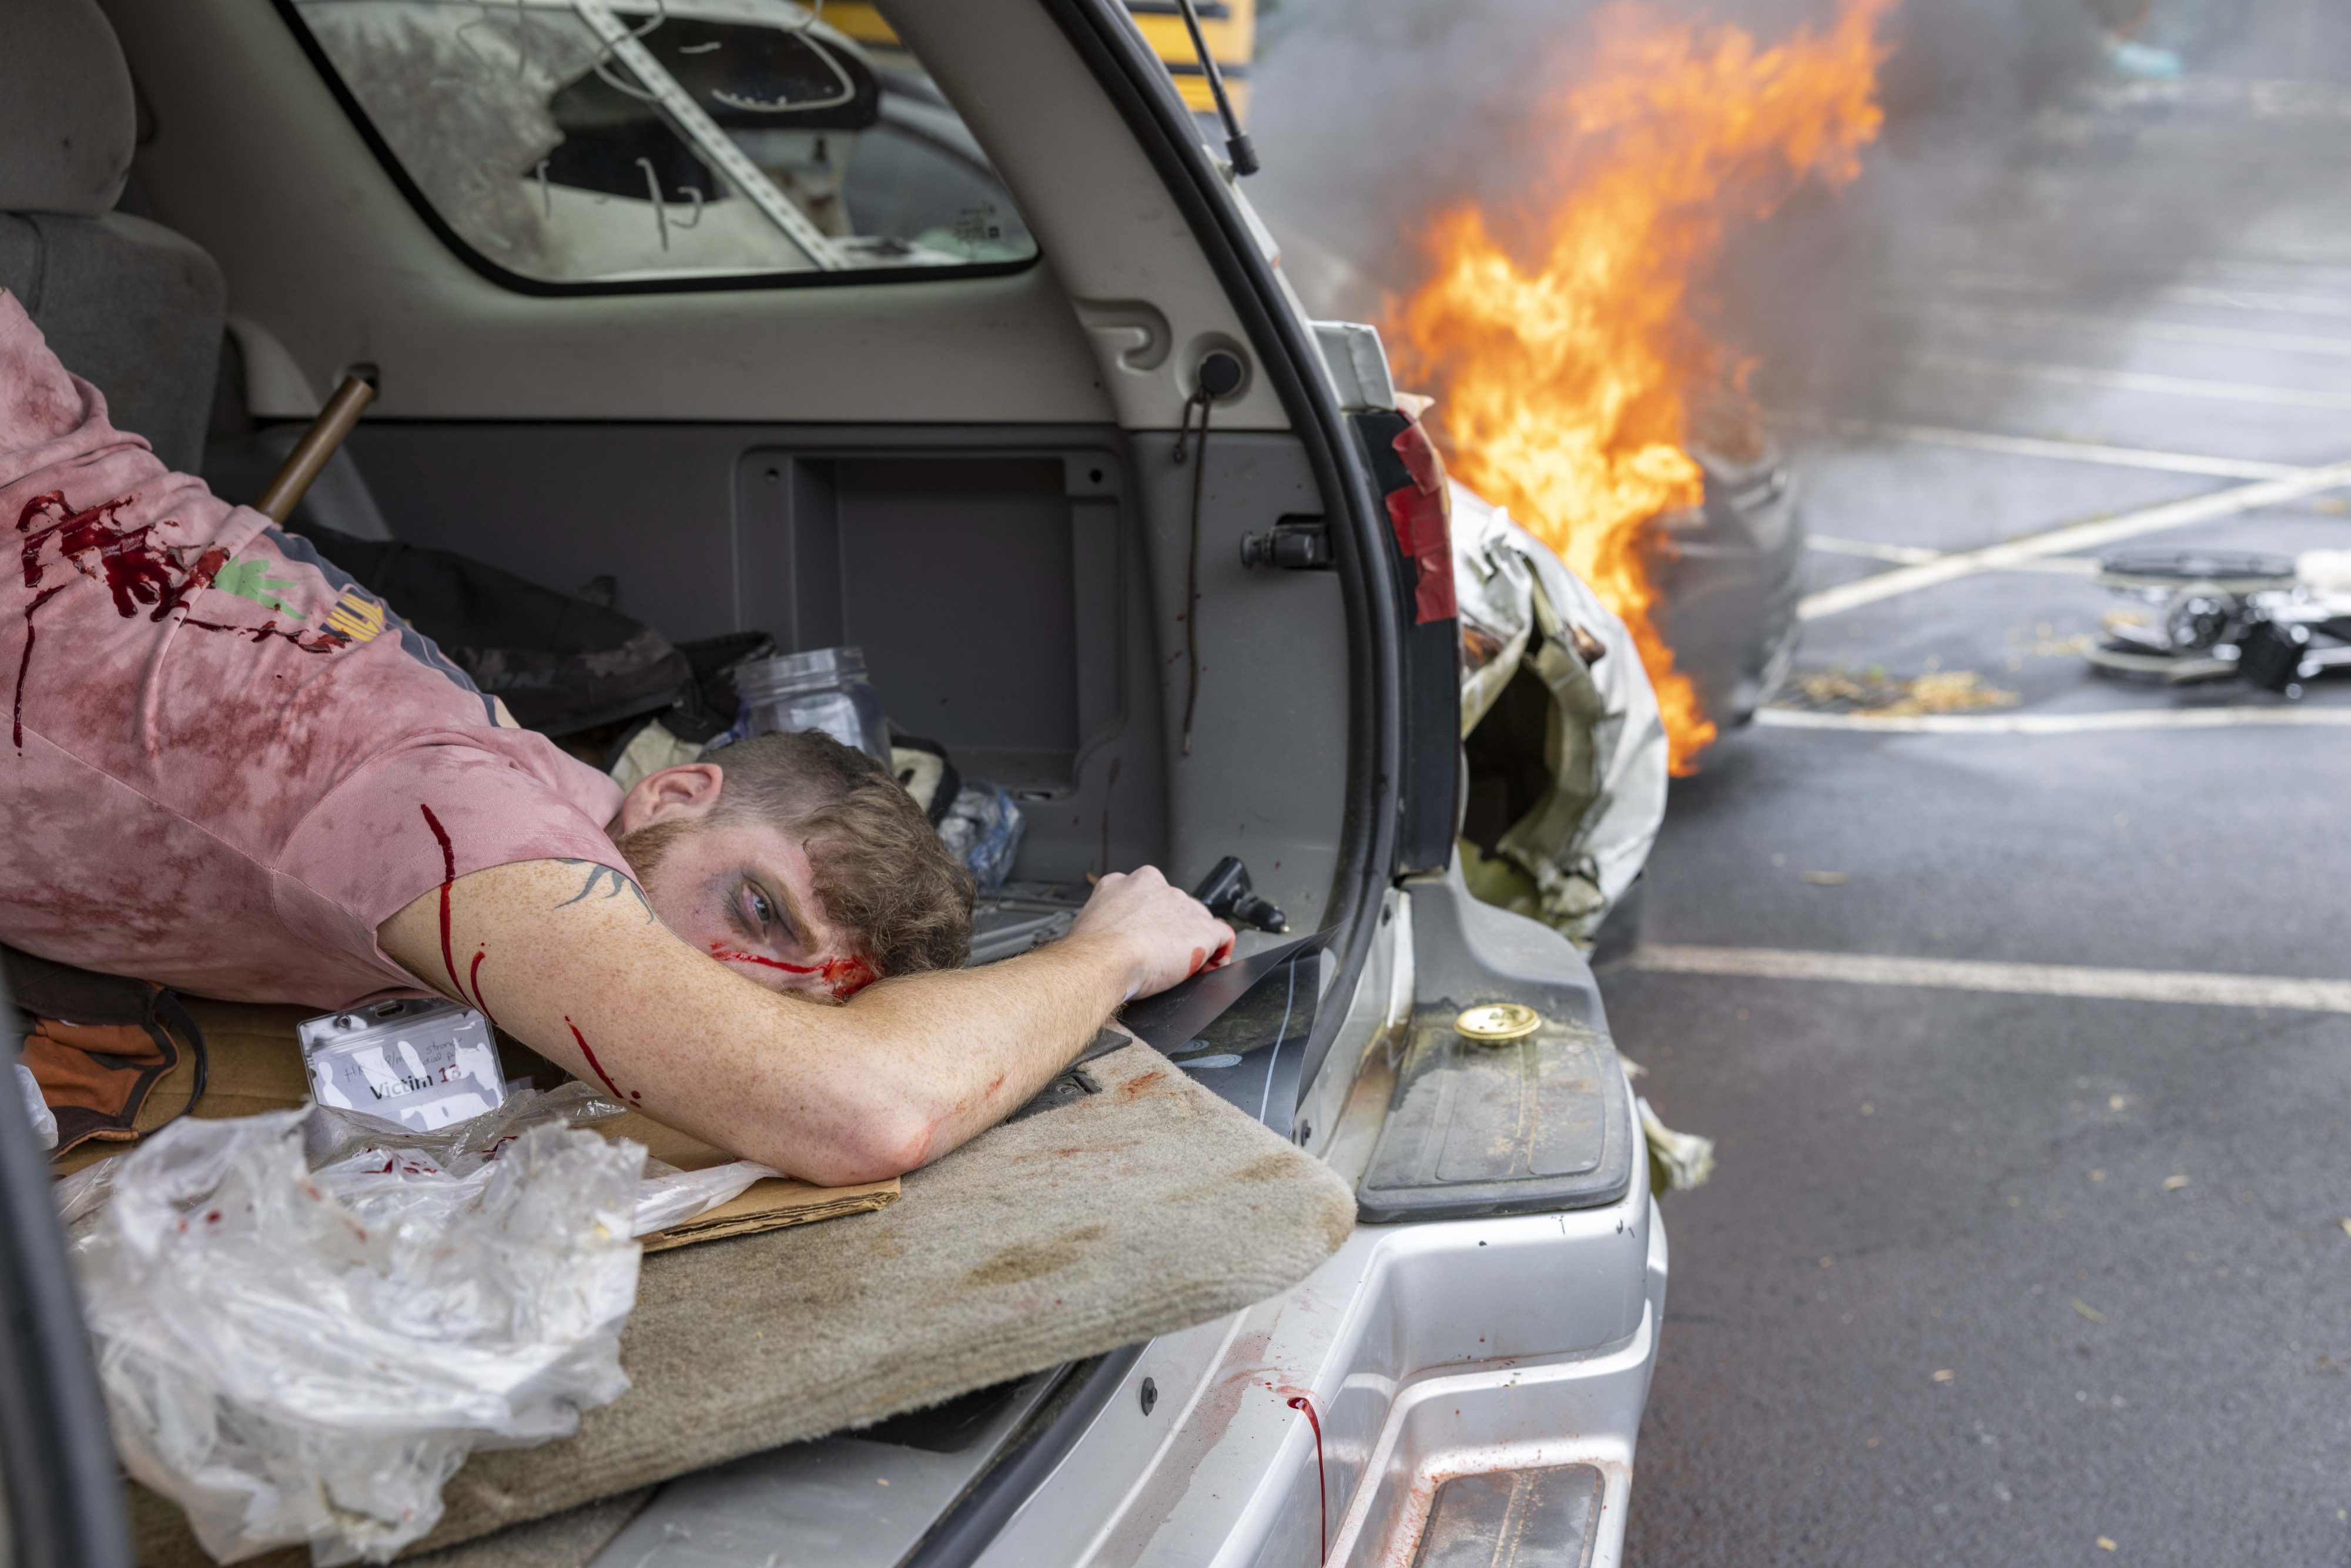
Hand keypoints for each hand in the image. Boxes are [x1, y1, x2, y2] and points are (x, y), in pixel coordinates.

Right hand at [1069, 866, 1234, 1000]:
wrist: (1102, 961)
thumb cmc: (1089, 951)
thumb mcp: (1089, 923)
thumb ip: (1106, 920)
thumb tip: (1107, 937)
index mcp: (1124, 883)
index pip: (1147, 896)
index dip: (1149, 920)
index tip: (1146, 937)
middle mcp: (1156, 886)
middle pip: (1174, 906)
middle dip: (1171, 929)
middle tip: (1160, 955)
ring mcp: (1181, 905)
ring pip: (1197, 919)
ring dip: (1192, 941)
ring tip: (1180, 966)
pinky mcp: (1202, 929)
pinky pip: (1222, 936)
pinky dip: (1219, 952)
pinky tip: (1208, 966)